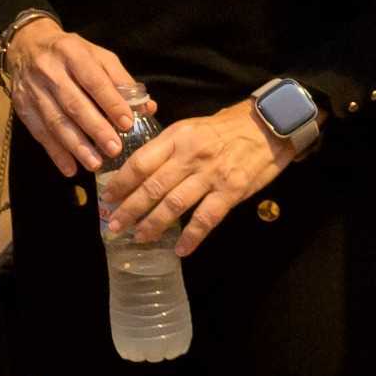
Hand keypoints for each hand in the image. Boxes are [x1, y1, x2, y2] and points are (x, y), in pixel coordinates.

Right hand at [5, 18, 155, 176]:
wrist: (25, 45)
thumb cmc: (70, 53)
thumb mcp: (97, 55)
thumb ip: (120, 80)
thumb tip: (146, 108)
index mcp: (72, 53)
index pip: (93, 80)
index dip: (110, 102)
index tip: (127, 123)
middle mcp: (50, 70)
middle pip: (73, 103)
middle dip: (95, 129)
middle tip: (114, 149)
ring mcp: (33, 90)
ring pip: (55, 121)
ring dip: (76, 146)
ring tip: (95, 164)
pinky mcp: (22, 107)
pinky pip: (39, 133)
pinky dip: (56, 153)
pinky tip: (70, 168)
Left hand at [98, 100, 289, 254]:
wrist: (267, 126)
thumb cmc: (224, 128)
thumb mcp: (190, 127)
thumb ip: (166, 147)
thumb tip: (137, 169)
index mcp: (176, 137)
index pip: (141, 162)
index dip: (121, 183)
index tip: (107, 198)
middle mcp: (190, 155)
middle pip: (152, 186)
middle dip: (130, 209)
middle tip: (115, 225)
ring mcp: (211, 174)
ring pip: (174, 204)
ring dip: (154, 224)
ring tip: (139, 237)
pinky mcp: (231, 191)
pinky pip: (206, 219)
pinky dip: (191, 237)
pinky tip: (180, 250)